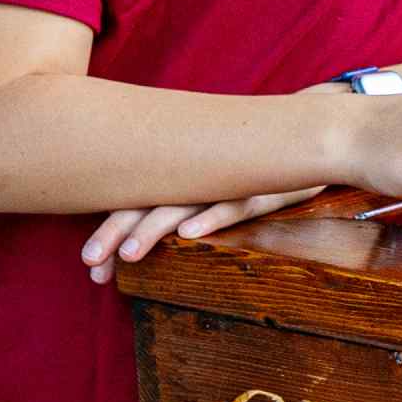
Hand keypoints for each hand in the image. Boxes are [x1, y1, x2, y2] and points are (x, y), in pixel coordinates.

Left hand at [83, 185, 327, 283]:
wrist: (309, 133)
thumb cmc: (252, 168)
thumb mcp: (213, 184)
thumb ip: (181, 203)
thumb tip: (138, 242)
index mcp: (178, 177)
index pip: (133, 202)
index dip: (108, 232)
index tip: (92, 269)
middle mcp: (194, 176)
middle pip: (146, 202)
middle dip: (115, 233)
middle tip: (91, 263)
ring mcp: (226, 181)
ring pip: (182, 204)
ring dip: (153, 229)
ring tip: (128, 255)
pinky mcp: (262, 187)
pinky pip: (235, 204)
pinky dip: (212, 216)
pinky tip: (189, 234)